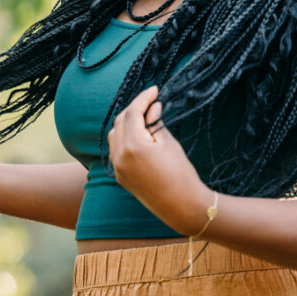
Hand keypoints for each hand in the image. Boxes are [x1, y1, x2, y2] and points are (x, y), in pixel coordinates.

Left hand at [107, 86, 209, 234]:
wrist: (182, 206)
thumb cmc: (180, 174)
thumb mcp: (169, 143)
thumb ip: (156, 123)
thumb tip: (152, 106)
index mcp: (133, 146)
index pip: (132, 112)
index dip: (143, 98)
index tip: (154, 90)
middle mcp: (119, 156)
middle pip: (120, 121)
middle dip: (134, 109)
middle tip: (152, 102)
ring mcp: (117, 167)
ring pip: (115, 134)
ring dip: (127, 122)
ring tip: (146, 117)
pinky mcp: (120, 176)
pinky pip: (115, 149)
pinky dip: (124, 138)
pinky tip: (138, 134)